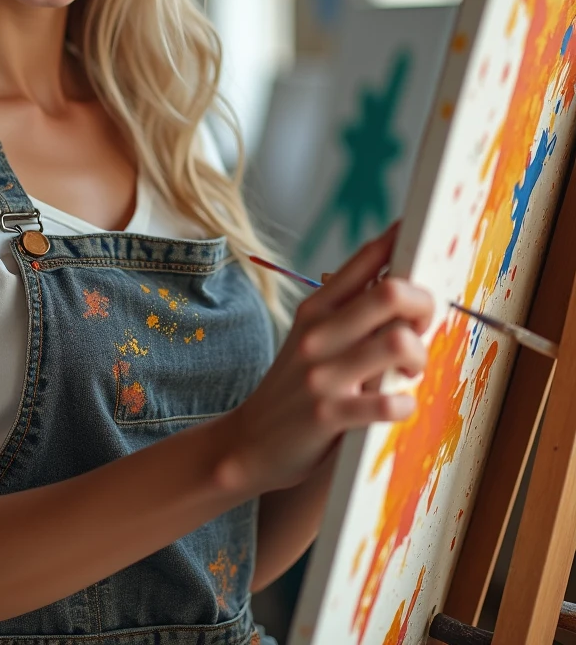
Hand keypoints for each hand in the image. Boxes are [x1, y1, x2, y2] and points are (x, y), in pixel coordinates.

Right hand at [216, 225, 434, 495]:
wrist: (249, 441)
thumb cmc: (291, 387)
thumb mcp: (307, 338)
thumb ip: (345, 313)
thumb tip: (392, 283)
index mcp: (315, 310)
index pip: (363, 262)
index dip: (397, 242)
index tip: (418, 232)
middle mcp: (318, 334)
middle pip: (390, 293)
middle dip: (424, 303)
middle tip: (424, 325)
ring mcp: (323, 374)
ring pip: (397, 343)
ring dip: (418, 356)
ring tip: (409, 370)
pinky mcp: (329, 414)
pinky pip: (387, 404)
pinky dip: (405, 404)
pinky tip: (398, 406)